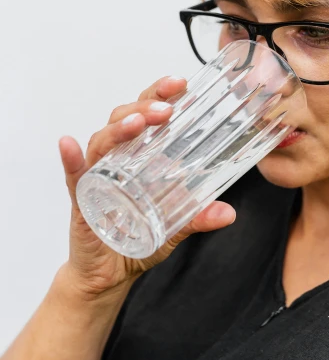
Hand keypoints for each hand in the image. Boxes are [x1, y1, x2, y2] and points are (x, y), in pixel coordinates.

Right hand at [58, 76, 235, 298]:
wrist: (109, 275)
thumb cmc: (136, 240)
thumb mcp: (174, 227)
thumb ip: (198, 217)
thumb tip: (228, 212)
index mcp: (138, 156)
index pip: (148, 114)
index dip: (160, 95)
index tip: (180, 84)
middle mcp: (116, 159)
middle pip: (124, 119)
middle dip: (145, 107)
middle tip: (167, 109)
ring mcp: (96, 176)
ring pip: (102, 141)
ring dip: (119, 128)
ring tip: (137, 123)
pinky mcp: (80, 199)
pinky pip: (73, 174)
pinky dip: (71, 159)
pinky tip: (69, 145)